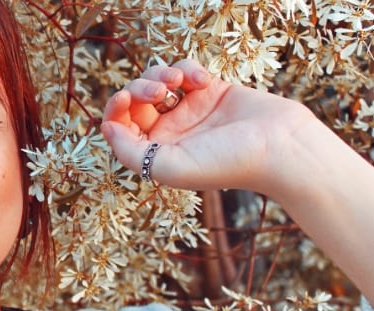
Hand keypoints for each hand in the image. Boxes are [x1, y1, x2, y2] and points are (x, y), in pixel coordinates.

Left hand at [100, 59, 319, 195]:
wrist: (279, 147)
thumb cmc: (225, 163)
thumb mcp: (167, 167)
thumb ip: (130, 152)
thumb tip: (105, 128)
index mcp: (155, 152)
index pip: (120, 126)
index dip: (115, 108)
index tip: (125, 98)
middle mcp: (169, 131)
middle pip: (135, 100)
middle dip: (139, 88)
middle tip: (160, 92)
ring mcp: (190, 109)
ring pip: (156, 79)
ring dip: (159, 74)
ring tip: (177, 82)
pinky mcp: (211, 90)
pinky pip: (185, 69)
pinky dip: (188, 68)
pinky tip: (203, 81)